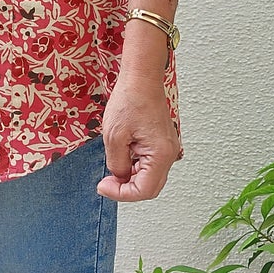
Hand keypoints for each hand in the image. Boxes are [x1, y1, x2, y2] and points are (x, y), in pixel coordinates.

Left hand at [97, 52, 182, 201]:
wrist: (141, 79)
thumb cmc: (130, 100)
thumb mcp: (114, 137)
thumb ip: (117, 164)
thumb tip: (119, 177)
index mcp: (160, 154)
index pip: (144, 190)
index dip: (121, 194)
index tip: (104, 186)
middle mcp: (169, 154)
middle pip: (149, 188)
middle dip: (126, 189)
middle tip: (106, 182)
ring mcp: (167, 149)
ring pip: (149, 177)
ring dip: (129, 178)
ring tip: (112, 166)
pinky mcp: (162, 144)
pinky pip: (149, 164)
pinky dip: (134, 167)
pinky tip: (121, 157)